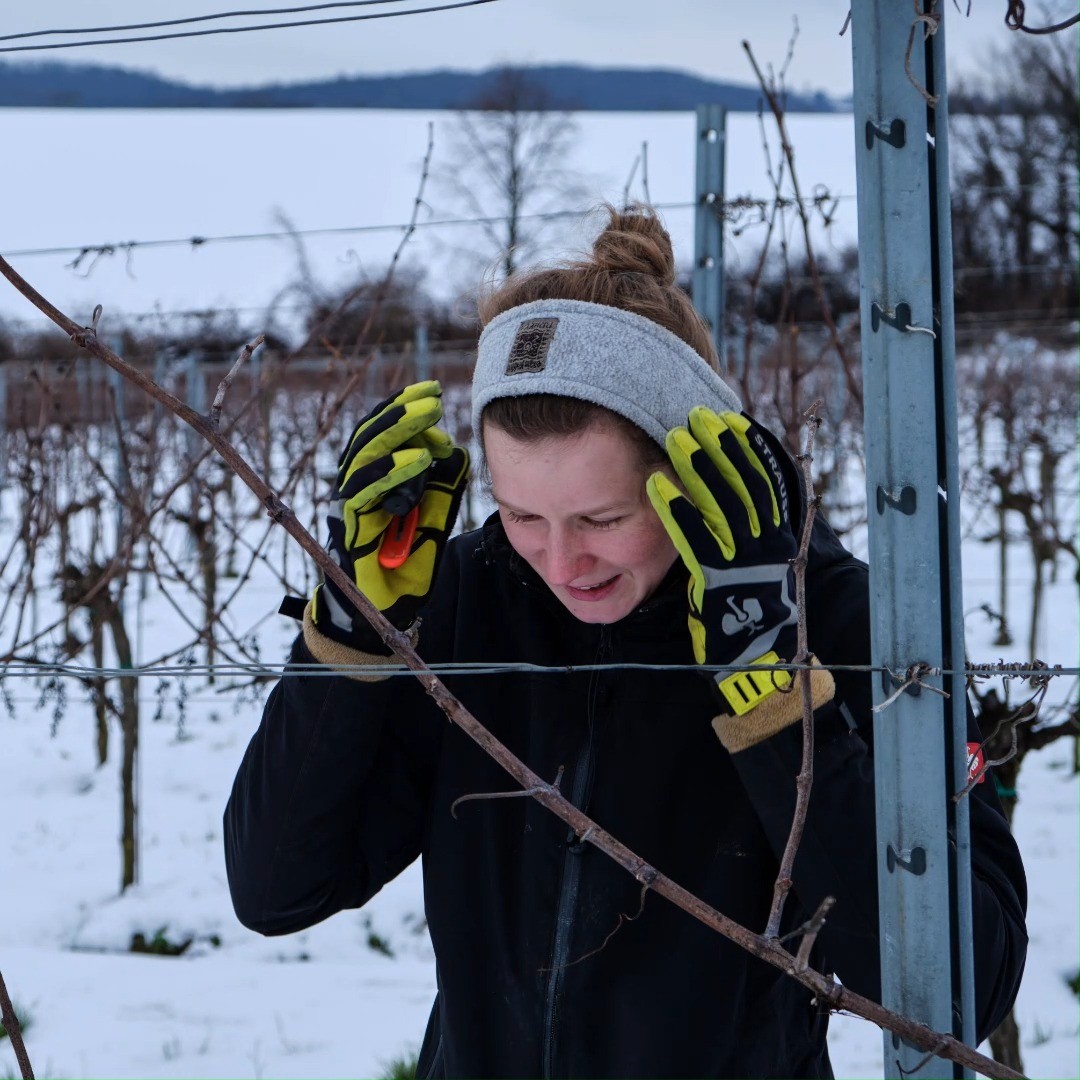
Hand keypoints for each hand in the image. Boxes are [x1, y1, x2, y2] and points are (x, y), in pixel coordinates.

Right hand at [312, 381, 469, 650]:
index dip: (403, 410)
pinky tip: (419, 458)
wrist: (386, 611)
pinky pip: (366, 491)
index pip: (384, 436)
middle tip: (431, 395)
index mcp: (375, 482)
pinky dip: (393, 472)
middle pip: (371, 437)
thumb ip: (442, 489)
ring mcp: (351, 505)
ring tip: (428, 414)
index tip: (430, 392)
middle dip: (401, 411)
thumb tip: (456, 452)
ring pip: (365, 455)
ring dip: (397, 430)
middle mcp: (358, 488)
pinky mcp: (350, 526)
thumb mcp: (434, 520)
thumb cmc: (406, 566)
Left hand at [646, 408, 797, 712]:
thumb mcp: (752, 571)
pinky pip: (694, 538)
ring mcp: (744, 560)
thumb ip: (741, 538)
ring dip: (697, 467)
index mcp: (776, 538)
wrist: (761, 663)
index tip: (731, 421)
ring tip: (676, 438)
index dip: (747, 449)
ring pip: (720, 503)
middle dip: (718, 447)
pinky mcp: (719, 579)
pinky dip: (676, 509)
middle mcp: (765, 543)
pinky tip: (657, 485)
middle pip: (740, 484)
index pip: (763, 483)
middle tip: (696, 416)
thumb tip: (723, 504)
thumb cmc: (750, 617)